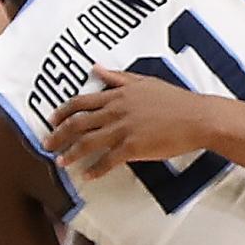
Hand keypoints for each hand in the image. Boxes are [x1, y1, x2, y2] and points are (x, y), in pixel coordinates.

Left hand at [48, 69, 216, 179]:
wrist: (198, 117)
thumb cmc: (175, 100)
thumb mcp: (144, 81)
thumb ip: (117, 77)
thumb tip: (95, 68)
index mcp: (117, 95)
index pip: (80, 102)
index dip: (62, 112)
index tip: (51, 121)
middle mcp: (116, 111)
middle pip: (78, 124)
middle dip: (58, 135)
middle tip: (47, 145)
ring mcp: (123, 129)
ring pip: (88, 142)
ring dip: (71, 154)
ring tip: (61, 162)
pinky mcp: (133, 147)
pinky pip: (108, 161)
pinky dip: (95, 170)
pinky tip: (87, 176)